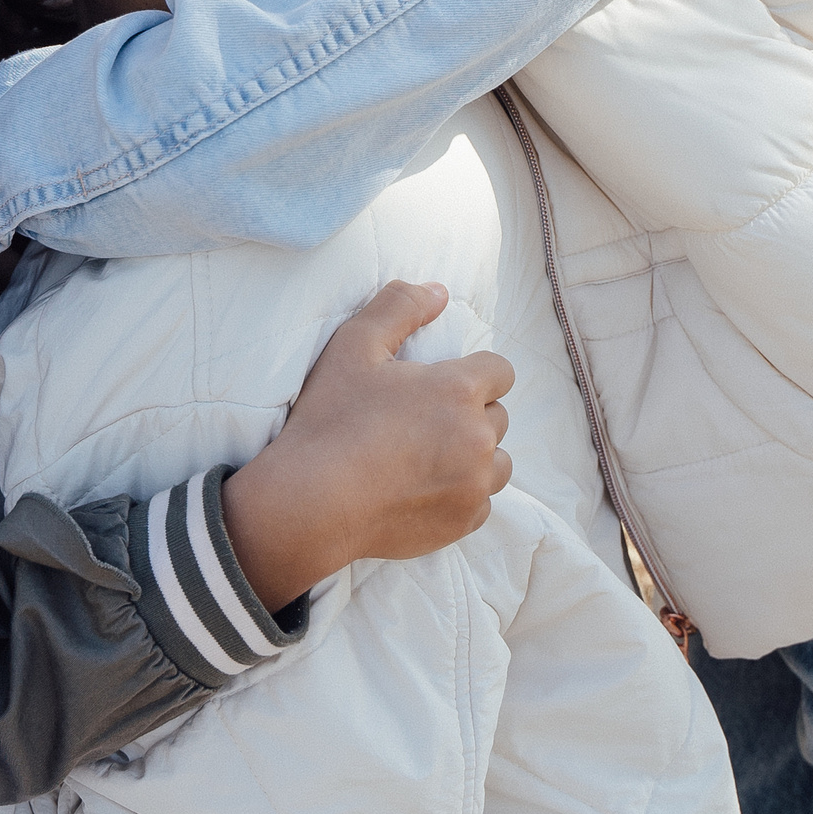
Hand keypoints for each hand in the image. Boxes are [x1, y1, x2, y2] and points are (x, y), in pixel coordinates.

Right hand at [219, 282, 512, 611]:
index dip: (473, 373)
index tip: (440, 385)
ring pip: (497, 461)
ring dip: (474, 455)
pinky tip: (423, 487)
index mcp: (459, 389)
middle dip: (470, 413)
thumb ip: (399, 307)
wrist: (312, 502)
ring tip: (430, 455)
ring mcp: (475, 484)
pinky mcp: (465, 521)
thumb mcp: (354, 345)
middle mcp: (478, 437)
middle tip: (422, 421)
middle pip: (498, 416)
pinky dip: (462, 493)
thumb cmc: (331, 419)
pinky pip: (482, 501)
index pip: (500, 371)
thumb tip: (439, 292)